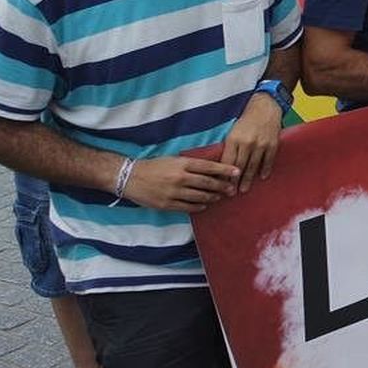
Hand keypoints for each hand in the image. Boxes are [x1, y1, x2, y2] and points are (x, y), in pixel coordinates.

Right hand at [122, 155, 241, 212]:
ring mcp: (174, 192)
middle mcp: (180, 178)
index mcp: (182, 164)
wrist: (130, 177)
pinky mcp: (167, 204)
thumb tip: (211, 168)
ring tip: (220, 197)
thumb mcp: (174, 160)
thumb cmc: (154, 166)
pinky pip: (188, 207)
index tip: (237, 172)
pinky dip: (199, 207)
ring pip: (200, 197)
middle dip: (222, 187)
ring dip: (212, 197)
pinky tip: (205, 205)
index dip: (225, 170)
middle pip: (207, 183)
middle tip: (232, 189)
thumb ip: (191, 164)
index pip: (209, 167)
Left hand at [218, 92, 283, 192]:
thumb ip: (230, 147)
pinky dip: (265, 170)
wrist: (265, 106)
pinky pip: (268, 160)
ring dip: (248, 179)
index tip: (221, 185)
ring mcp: (261, 144)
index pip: (227, 162)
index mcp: (234, 139)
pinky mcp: (272, 144)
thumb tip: (224, 166)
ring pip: (253, 166)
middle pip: (239, 166)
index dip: (223, 175)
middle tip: (231, 193)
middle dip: (234, 181)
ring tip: (244, 189)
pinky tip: (262, 177)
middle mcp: (246, 143)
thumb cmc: (246, 120)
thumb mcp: (233, 132)